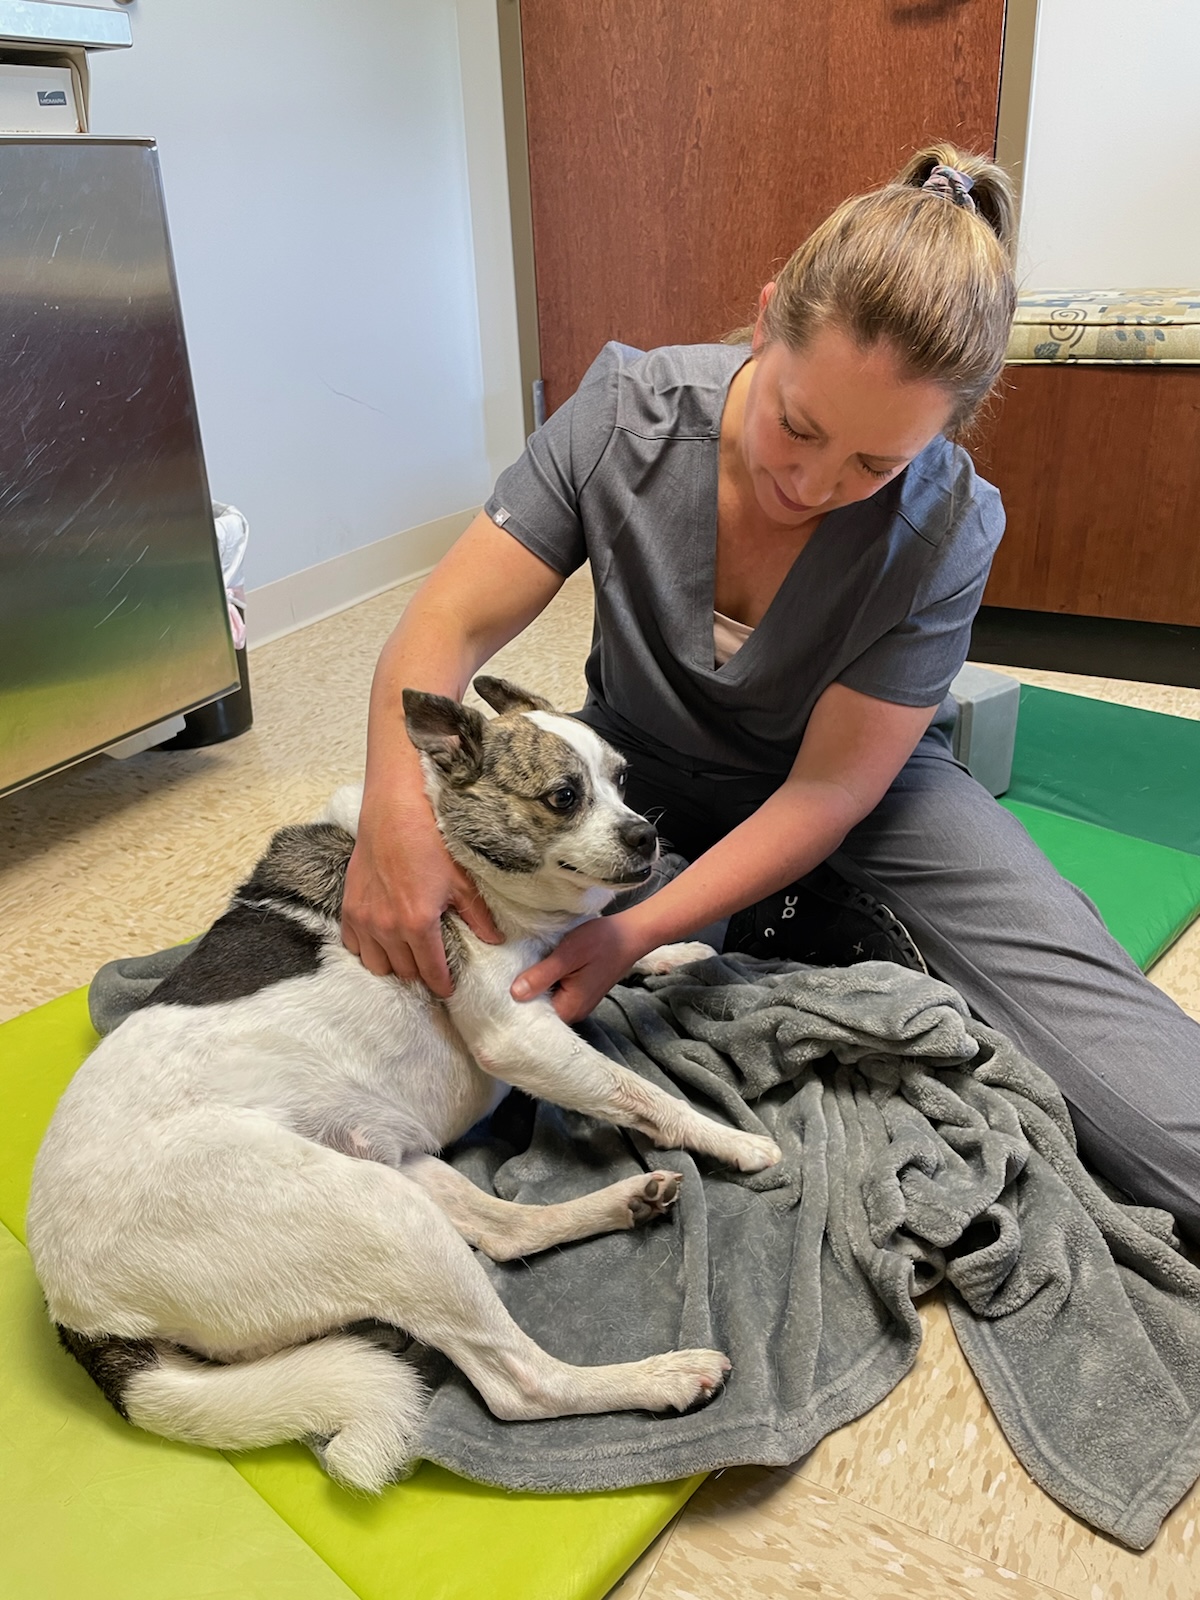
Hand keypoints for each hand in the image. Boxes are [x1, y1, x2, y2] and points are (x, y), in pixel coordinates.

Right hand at [341, 796, 500, 993]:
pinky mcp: (348, 908)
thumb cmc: (431, 841)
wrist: (394, 812)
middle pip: (403, 971)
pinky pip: (354, 946)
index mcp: (417, 924)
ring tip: (406, 956)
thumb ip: (477, 916)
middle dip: (419, 973)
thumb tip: (495, 940)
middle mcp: (386, 927)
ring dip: (392, 965)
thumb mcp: (462, 881)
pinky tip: (381, 941)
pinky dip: (367, 949)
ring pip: (376, 965)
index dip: (442, 985)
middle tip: (431, 966)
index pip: (430, 971)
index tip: (448, 990)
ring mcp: (363, 919)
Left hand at [511, 912, 648, 1023]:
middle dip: (521, 998)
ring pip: (545, 1002)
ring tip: (511, 976)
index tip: (496, 995)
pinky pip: (554, 994)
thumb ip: (542, 975)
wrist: (630, 934)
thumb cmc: (602, 941)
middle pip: (538, 1013)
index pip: (533, 1020)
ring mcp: (577, 1003)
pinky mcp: (578, 992)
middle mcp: (573, 1011)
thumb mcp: (568, 954)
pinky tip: (533, 972)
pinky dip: (543, 984)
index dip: (514, 1008)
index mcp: (570, 1007)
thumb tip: (515, 994)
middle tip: (499, 983)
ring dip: (532, 989)